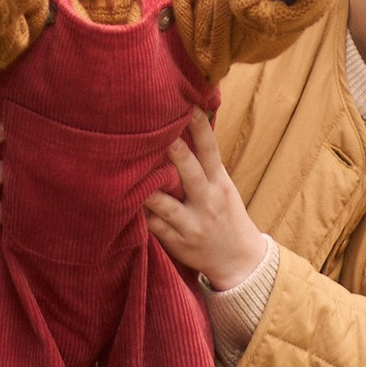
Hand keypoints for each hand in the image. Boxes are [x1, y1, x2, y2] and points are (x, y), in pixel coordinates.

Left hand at [144, 109, 272, 295]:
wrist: (239, 260)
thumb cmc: (226, 215)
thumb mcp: (224, 187)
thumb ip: (206, 163)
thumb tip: (188, 126)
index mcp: (220, 183)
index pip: (210, 150)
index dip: (200, 128)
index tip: (189, 106)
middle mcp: (208, 201)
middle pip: (190, 173)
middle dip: (176, 154)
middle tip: (160, 134)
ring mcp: (192, 223)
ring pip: (168, 204)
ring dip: (149, 189)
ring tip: (128, 172)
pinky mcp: (178, 242)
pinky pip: (155, 227)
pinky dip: (142, 216)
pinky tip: (125, 204)